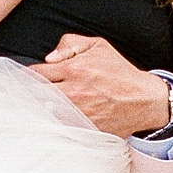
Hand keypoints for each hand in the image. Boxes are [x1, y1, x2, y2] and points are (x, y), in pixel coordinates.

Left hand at [31, 35, 171, 137]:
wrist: (143, 99)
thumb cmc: (119, 72)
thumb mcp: (98, 46)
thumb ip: (69, 44)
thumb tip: (48, 58)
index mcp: (73, 69)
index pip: (36, 73)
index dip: (29, 75)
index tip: (30, 77)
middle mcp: (73, 92)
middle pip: (35, 94)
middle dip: (31, 92)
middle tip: (32, 92)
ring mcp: (77, 112)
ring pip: (44, 111)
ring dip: (41, 108)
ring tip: (44, 104)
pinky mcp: (83, 127)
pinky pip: (59, 126)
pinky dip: (55, 122)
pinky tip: (57, 117)